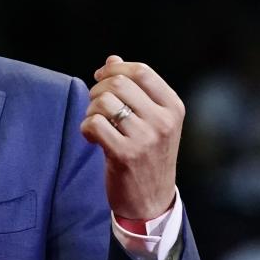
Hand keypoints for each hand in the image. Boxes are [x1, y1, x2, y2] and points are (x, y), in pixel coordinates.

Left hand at [79, 55, 182, 219]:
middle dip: (98, 89)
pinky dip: (86, 128)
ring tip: (96, 123)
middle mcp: (163, 121)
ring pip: (104, 102)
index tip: (101, 77)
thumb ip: (134, 89)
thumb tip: (113, 59)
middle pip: (119, 83)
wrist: (151, 200)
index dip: (115, 69)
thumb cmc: (147, 155)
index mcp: (173, 108)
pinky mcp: (125, 155)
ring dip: (91, 110)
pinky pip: (94, 124)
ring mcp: (145, 138)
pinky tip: (92, 137)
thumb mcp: (151, 120)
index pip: (142, 71)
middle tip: (95, 105)